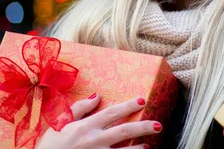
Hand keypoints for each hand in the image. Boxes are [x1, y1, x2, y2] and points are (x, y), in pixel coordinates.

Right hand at [35, 94, 161, 148]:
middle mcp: (94, 141)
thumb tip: (98, 95)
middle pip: (124, 132)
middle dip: (143, 127)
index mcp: (86, 126)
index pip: (112, 113)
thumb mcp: (60, 123)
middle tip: (158, 125)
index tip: (142, 100)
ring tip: (149, 145)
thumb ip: (80, 108)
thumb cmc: (50, 145)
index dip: (128, 106)